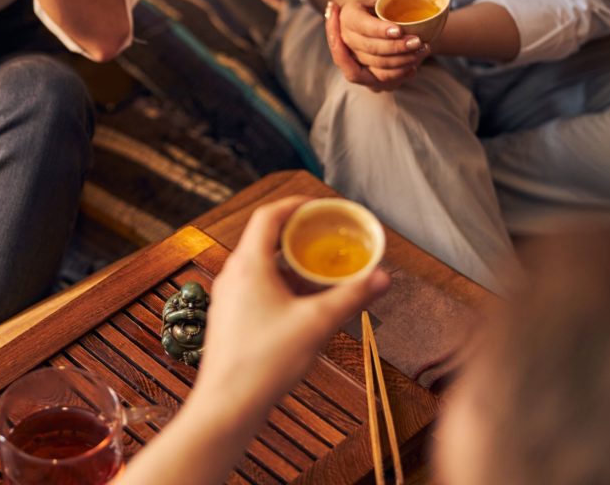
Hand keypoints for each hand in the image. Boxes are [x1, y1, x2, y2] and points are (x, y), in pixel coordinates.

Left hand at [194, 197, 389, 414]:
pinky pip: (256, 286)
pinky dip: (280, 284)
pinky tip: (301, 304)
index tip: (319, 205)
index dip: (295, 205)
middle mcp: (233, 274)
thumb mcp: (317, 324)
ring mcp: (228, 296)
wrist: (227, 404)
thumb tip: (382, 277)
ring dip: (290, 264)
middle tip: (326, 237)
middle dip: (298, 236)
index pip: (268, 216)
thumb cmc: (265, 362)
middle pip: (265, 239)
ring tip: (320, 272)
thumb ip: (351, 297)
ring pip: (260, 265)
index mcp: (249, 264)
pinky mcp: (229, 317)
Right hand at [328, 0, 431, 89]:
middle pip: (369, 47)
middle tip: (419, 41)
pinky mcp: (360, 70)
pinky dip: (398, 74)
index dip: (380, 30)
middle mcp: (345, 38)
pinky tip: (414, 67)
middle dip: (395, 47)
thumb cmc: (373, 0)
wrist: (359, 15)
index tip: (399, 30)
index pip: (362, 25)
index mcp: (348, 14)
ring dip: (401, 61)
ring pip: (376, 64)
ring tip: (423, 51)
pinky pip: (379, 77)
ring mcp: (351, 56)